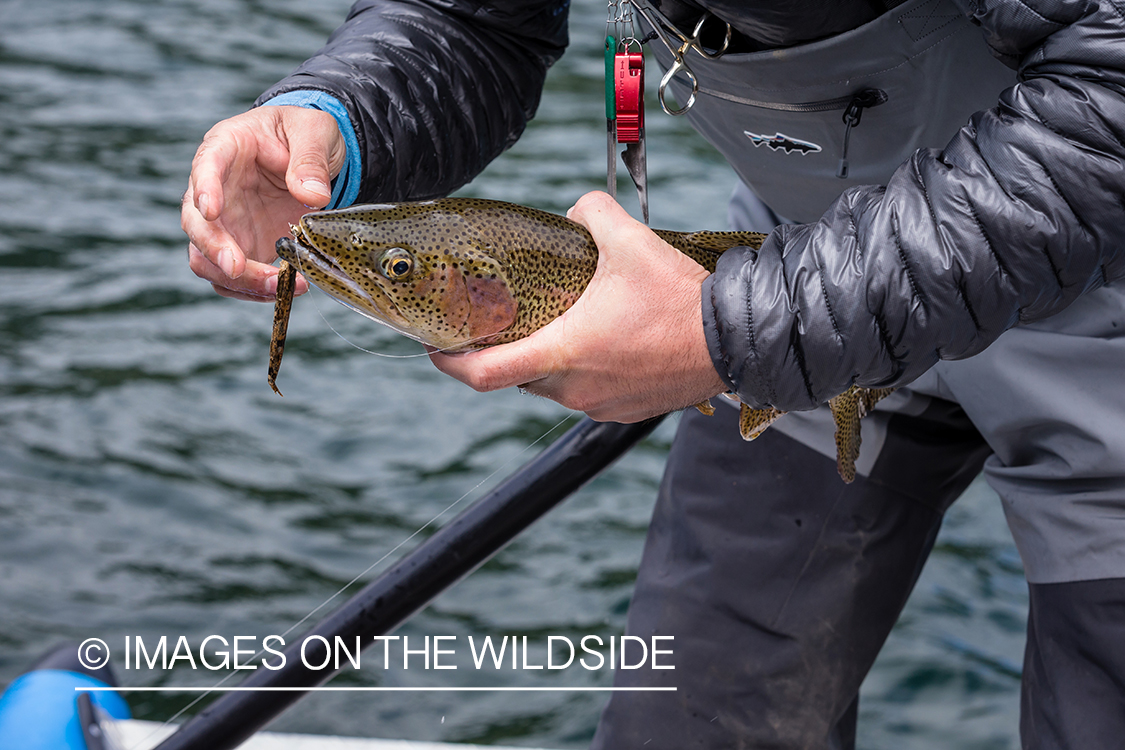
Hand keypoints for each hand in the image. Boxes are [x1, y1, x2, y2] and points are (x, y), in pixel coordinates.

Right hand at [181, 105, 346, 300]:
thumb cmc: (303, 133)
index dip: (204, 188)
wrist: (310, 154)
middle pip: (196, 223)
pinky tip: (284, 289)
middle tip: (238, 267)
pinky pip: (233, 277)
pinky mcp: (243, 246)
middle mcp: (215, 188)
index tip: (211, 211)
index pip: (205, 165)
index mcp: (227, 146)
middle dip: (214, 249)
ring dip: (236, 279)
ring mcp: (226, 222)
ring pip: (207, 258)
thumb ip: (312, 159)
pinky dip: (253, 290)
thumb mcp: (316, 131)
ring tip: (278, 285)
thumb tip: (312, 195)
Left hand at [429, 191, 726, 422]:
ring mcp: (599, 406)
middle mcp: (574, 389)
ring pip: (552, 389)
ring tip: (556, 331)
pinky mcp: (624, 413)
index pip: (483, 374)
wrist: (733, 341)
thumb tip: (577, 209)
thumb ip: (592, 215)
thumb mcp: (630, 243)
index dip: (448, 363)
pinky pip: (586, 396)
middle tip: (500, 327)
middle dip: (504, 354)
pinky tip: (598, 348)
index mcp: (563, 352)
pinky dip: (580, 375)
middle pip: (516, 379)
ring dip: (546, 364)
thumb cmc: (680, 300)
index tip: (434, 347)